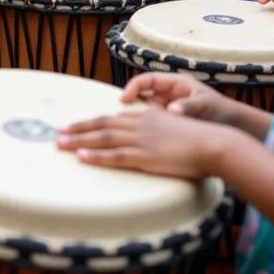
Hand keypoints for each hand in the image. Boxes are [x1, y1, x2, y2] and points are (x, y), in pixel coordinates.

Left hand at [57, 106, 235, 179]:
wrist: (215, 143)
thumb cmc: (200, 140)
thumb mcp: (174, 130)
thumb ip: (159, 133)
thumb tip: (152, 141)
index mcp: (146, 116)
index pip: (112, 118)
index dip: (91, 122)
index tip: (74, 125)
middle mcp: (139, 124)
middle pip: (102, 125)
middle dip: (78, 129)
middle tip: (58, 133)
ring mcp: (141, 139)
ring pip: (103, 139)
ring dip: (79, 141)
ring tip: (60, 144)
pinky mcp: (146, 155)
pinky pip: (116, 156)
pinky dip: (97, 156)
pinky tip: (82, 157)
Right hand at [121, 71, 230, 123]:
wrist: (232, 125)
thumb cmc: (220, 110)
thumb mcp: (204, 106)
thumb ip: (188, 106)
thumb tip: (172, 110)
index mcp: (175, 82)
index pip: (146, 80)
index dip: (132, 87)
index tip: (124, 99)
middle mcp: (168, 92)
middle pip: (141, 93)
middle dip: (130, 103)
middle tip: (120, 116)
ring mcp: (168, 106)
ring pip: (145, 109)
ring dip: (137, 117)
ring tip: (128, 128)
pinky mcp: (169, 119)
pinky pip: (152, 120)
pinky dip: (147, 126)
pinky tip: (142, 135)